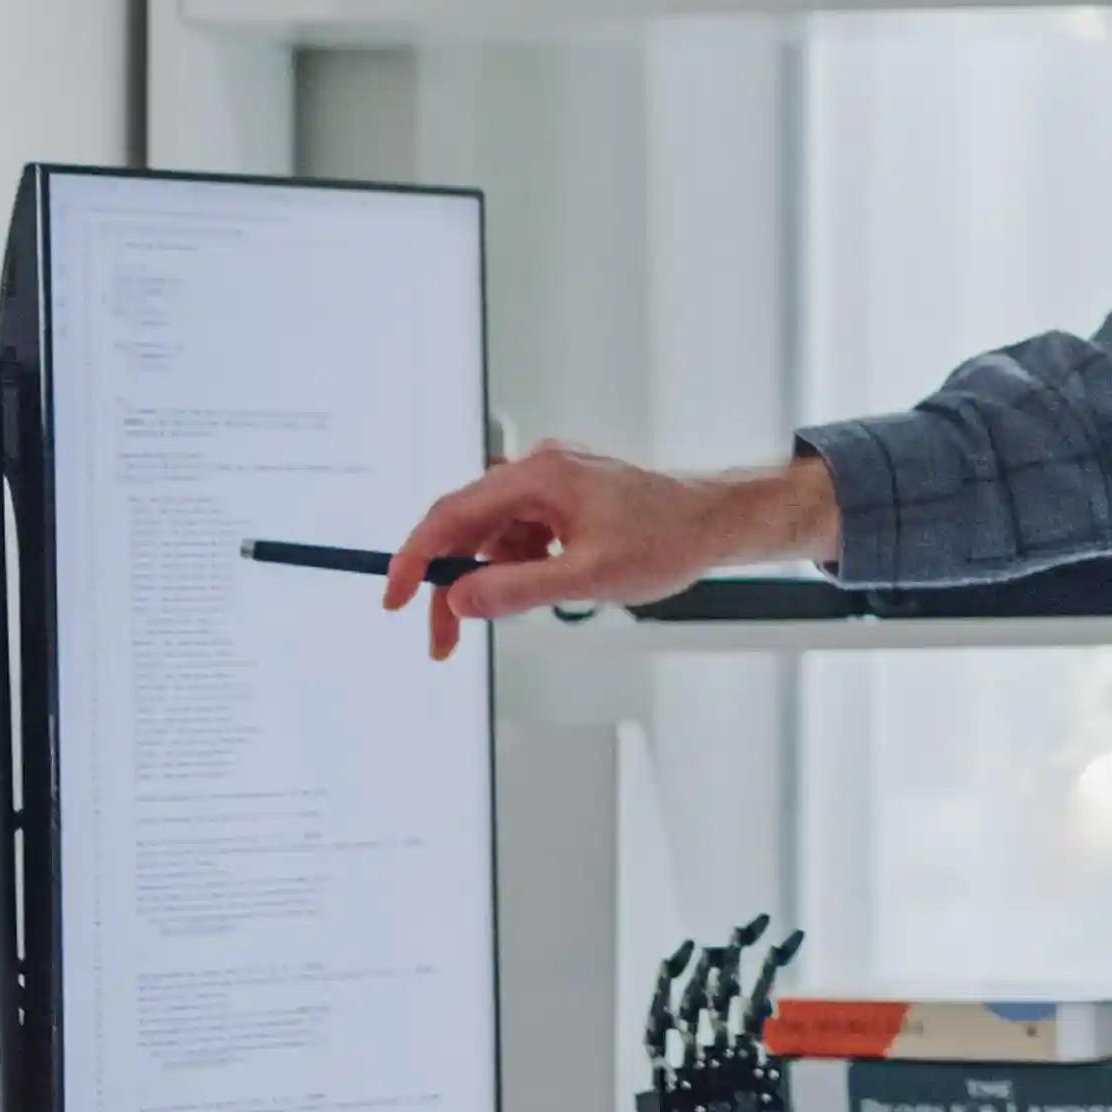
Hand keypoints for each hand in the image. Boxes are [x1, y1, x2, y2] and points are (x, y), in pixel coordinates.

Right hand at [382, 443, 839, 661]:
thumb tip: (460, 601)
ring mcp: (551, 485)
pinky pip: (520, 538)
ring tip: (512, 617)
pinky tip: (545, 590)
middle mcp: (538, 471)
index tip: (394, 598)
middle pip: (466, 528)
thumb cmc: (667, 539)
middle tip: (442, 640)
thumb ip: (518, 589)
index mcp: (538, 476)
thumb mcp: (588, 576)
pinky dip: (518, 570)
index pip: (452, 514)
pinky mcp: (564, 502)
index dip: (416, 558)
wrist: (717, 524)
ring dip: (487, 581)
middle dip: (451, 585)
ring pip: (493, 538)